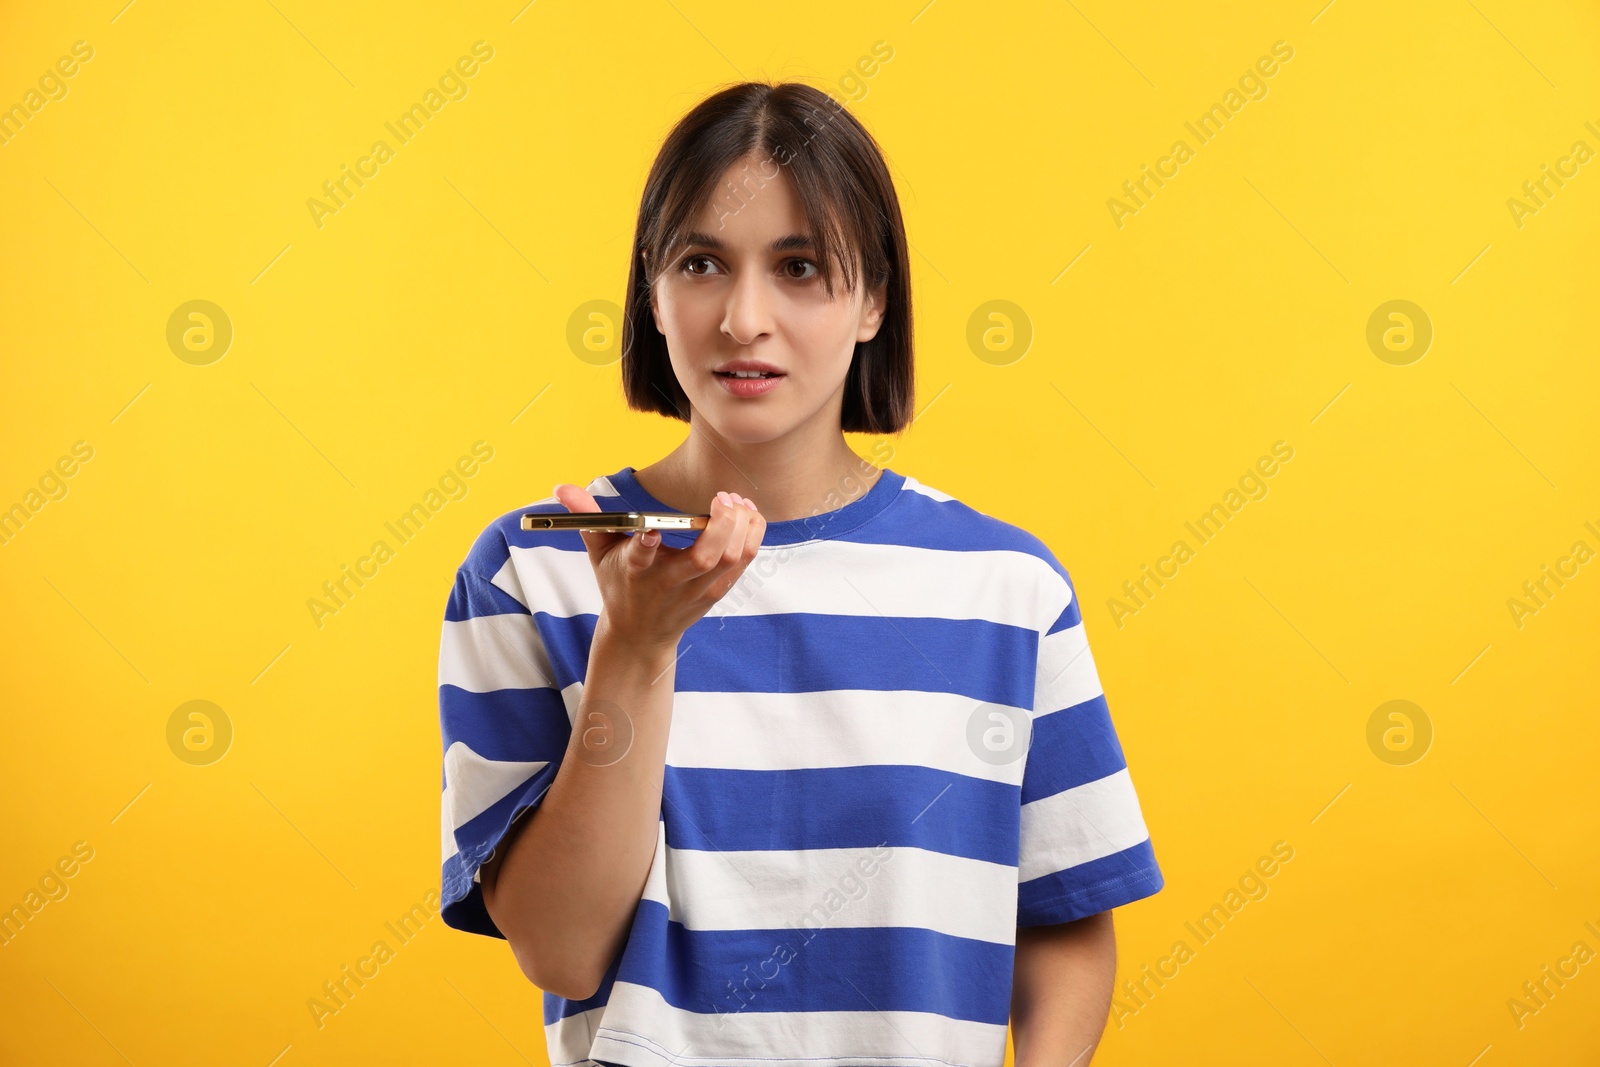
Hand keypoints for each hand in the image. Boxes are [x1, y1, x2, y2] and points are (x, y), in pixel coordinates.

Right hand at [552, 483, 765, 651]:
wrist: (640, 635)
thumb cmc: (620, 585)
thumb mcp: (599, 553)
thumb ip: (588, 517)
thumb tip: (562, 487)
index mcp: (636, 572)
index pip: (639, 559)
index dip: (645, 544)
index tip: (650, 528)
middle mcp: (669, 583)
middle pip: (703, 559)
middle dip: (720, 526)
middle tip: (721, 497)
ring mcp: (696, 591)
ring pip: (730, 560)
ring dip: (742, 527)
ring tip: (737, 502)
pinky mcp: (716, 593)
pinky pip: (743, 563)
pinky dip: (752, 537)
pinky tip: (748, 514)